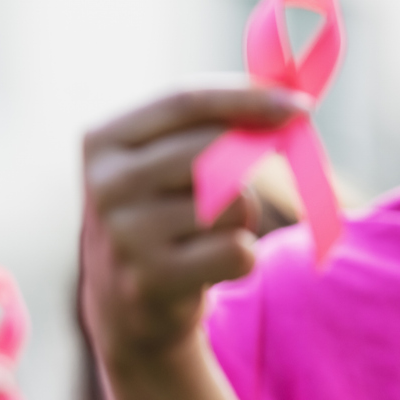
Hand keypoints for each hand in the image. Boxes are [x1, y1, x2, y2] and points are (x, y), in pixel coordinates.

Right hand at [80, 88, 307, 371]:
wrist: (125, 304)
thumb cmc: (161, 215)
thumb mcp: (163, 161)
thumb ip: (212, 122)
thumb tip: (292, 95)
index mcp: (100, 142)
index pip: (182, 101)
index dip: (246, 97)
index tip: (298, 106)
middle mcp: (105, 186)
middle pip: (209, 147)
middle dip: (249, 158)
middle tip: (255, 175)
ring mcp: (124, 235)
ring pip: (230, 201)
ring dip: (241, 218)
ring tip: (208, 236)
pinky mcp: (152, 279)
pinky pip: (236, 250)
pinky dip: (241, 258)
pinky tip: (208, 268)